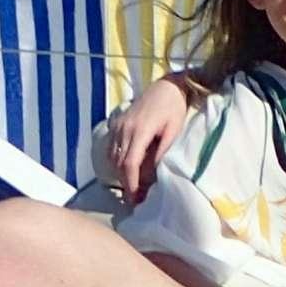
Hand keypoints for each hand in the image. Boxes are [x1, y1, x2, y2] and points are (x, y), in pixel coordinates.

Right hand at [100, 78, 191, 203]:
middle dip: (126, 183)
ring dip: (121, 174)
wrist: (166, 86)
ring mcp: (118, 126)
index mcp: (139, 131)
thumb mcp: (174, 131)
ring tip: (133, 186)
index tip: (136, 198)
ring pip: (113, 157)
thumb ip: (162, 152)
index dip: (131, 183)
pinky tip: (125, 169)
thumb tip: (152, 175)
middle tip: (135, 199)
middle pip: (119, 164)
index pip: (129, 163)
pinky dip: (116, 161)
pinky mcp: (116, 124)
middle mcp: (124, 129)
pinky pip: (111, 148)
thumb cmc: (174, 108)